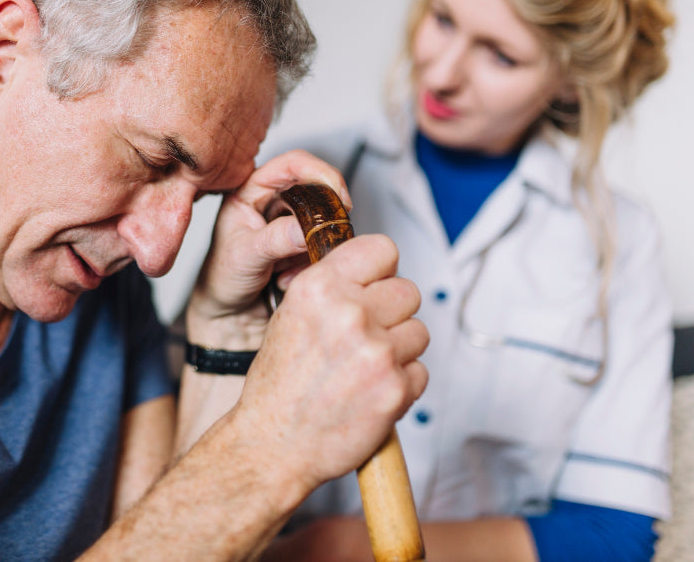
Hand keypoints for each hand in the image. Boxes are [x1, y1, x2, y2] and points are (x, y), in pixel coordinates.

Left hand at [185, 149, 349, 349]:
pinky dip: (311, 264)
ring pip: (323, 221)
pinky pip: (323, 247)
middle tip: (323, 238)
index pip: (291, 164)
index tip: (339, 194)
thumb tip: (305, 229)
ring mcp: (288, 224)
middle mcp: (271, 202)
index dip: (320, 173)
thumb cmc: (221, 280)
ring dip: (312, 248)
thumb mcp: (243, 256)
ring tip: (284, 271)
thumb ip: (274, 240)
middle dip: (322, 217)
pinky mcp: (301, 246)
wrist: (226, 316)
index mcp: (249, 191)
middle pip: (315, 190)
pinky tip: (287, 278)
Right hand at [231, 234, 428, 488]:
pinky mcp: (396, 389)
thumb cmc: (279, 386)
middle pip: (408, 291)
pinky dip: (402, 384)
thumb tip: (371, 274)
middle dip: (393, 313)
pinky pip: (420, 372)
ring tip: (365, 369)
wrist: (274, 446)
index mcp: (319, 289)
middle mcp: (349, 314)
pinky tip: (371, 393)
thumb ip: (332, 289)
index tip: (375, 285)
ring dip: (400, 350)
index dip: (381, 270)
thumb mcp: (290, 316)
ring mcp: (376, 352)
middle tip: (368, 336)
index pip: (382, 249)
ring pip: (419, 331)